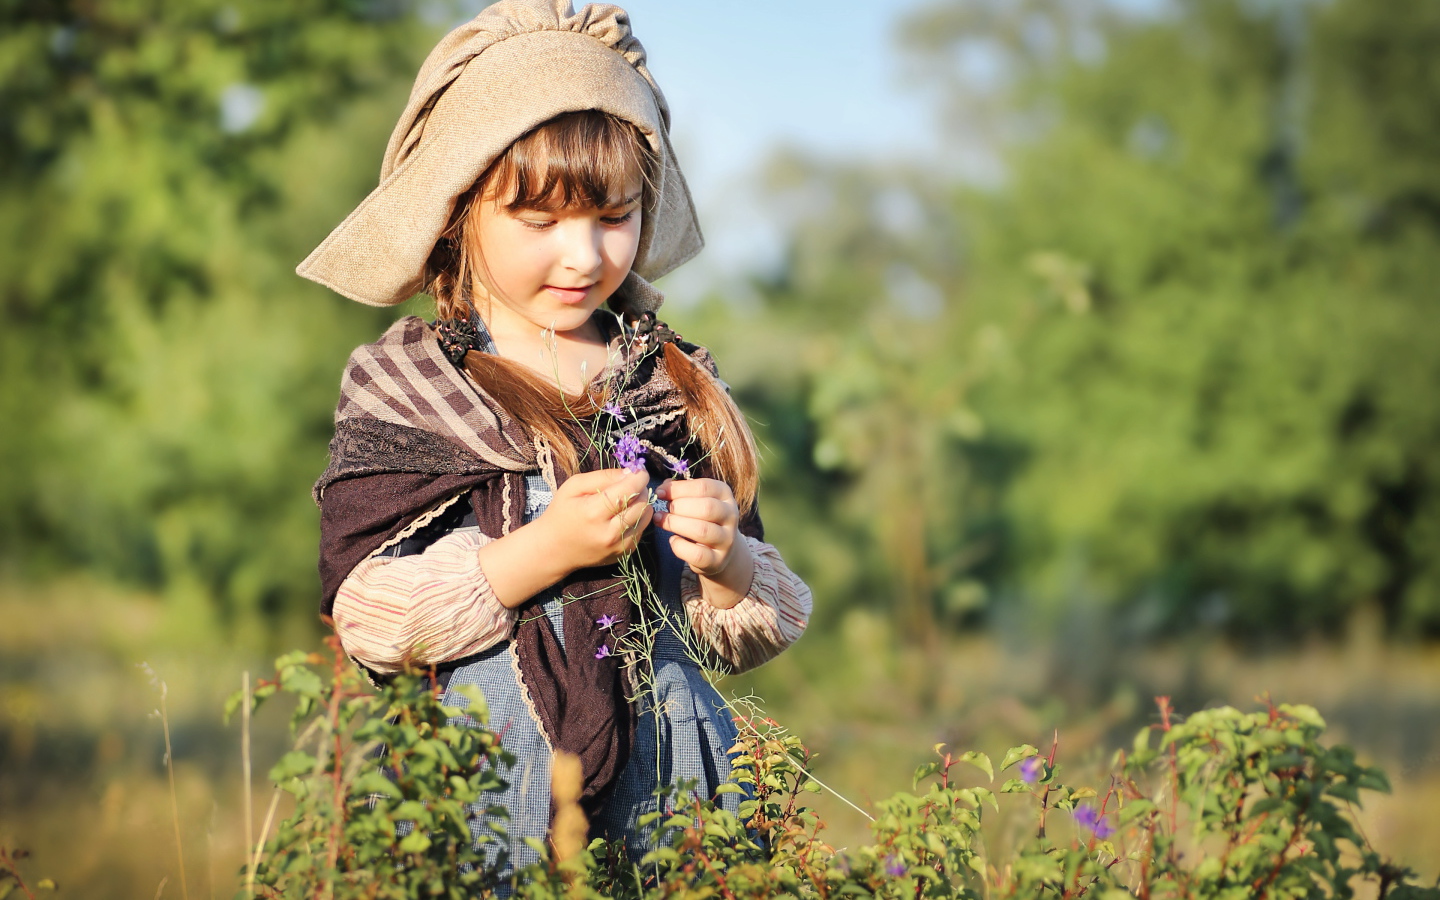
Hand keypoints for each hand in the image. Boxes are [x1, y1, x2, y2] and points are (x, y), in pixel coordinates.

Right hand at [535, 467, 653, 571]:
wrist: (553, 549)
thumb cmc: (561, 513)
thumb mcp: (574, 486)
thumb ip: (603, 476)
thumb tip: (630, 472)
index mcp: (593, 512)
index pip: (630, 489)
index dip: (639, 476)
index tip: (638, 471)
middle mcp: (609, 532)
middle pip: (642, 503)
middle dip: (641, 489)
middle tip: (630, 485)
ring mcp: (618, 546)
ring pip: (646, 516)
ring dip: (642, 503)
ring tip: (626, 500)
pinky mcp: (624, 554)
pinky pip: (642, 529)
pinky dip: (637, 519)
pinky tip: (621, 516)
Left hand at [654, 477, 753, 607]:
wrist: (719, 551)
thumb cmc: (702, 519)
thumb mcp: (696, 501)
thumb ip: (681, 492)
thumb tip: (663, 486)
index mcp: (725, 495)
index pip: (704, 487)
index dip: (678, 489)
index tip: (660, 492)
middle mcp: (731, 516)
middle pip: (706, 508)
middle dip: (679, 507)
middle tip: (663, 510)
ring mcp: (726, 540)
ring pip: (702, 530)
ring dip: (676, 524)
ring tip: (660, 521)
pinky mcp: (717, 560)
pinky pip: (697, 554)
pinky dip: (680, 546)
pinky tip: (673, 540)